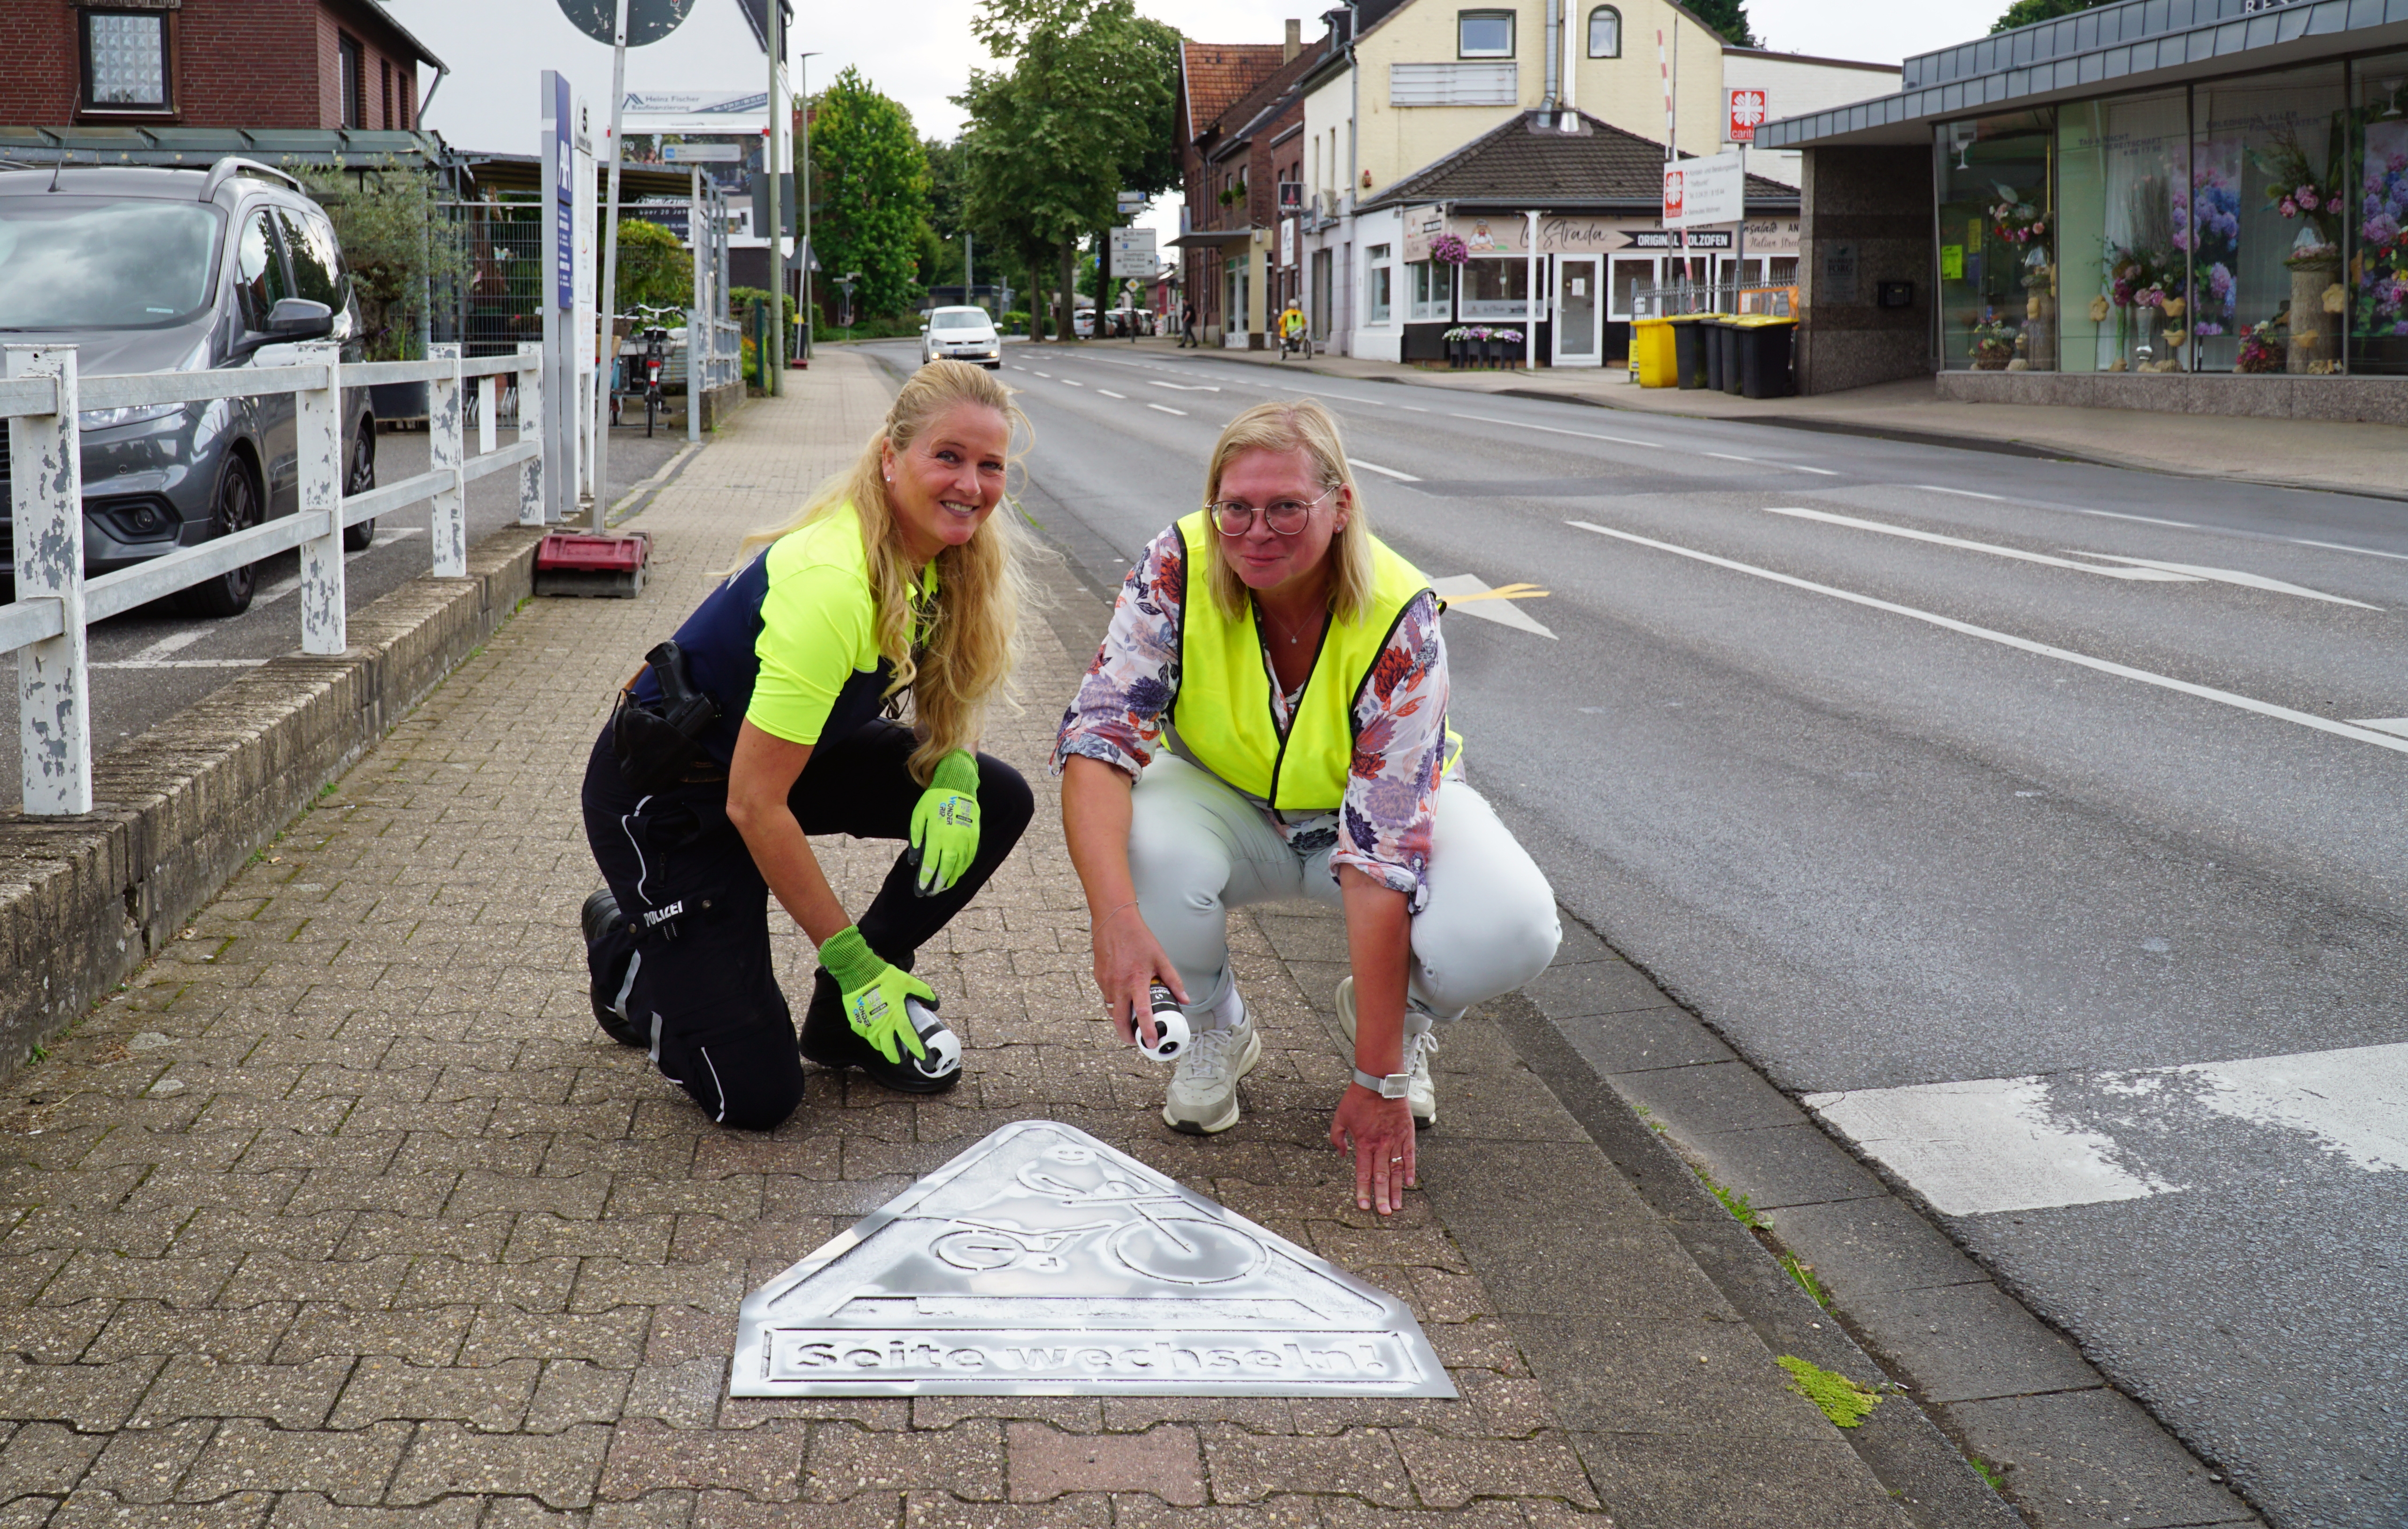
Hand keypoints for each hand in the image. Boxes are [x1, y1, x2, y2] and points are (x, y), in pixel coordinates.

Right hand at [819, 925, 936, 1063]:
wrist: (858, 973)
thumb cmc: (884, 978)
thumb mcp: (908, 983)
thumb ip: (923, 993)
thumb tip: (935, 1003)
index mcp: (896, 1018)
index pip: (910, 1040)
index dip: (918, 1051)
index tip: (924, 1060)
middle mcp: (882, 1027)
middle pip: (890, 1050)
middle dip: (896, 1057)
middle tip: (900, 1058)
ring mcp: (867, 1027)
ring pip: (876, 1045)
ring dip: (883, 1047)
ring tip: (888, 1045)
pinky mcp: (856, 1024)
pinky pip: (866, 1035)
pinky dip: (871, 1036)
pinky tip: (874, 1031)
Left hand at [907, 751, 981, 895]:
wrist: (957, 785)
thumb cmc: (934, 799)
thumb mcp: (918, 815)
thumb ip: (915, 837)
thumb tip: (915, 858)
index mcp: (936, 835)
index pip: (930, 863)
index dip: (926, 878)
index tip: (921, 889)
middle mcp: (952, 840)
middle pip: (946, 869)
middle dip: (939, 883)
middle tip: (932, 892)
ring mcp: (965, 839)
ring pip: (960, 865)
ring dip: (952, 878)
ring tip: (945, 886)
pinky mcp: (974, 835)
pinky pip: (970, 857)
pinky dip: (964, 867)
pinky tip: (958, 872)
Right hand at [1091, 901, 1185, 1047]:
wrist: (1114, 922)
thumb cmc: (1139, 939)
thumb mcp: (1161, 958)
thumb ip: (1173, 980)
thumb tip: (1184, 998)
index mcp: (1137, 981)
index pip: (1142, 1013)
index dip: (1147, 1030)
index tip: (1151, 1042)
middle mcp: (1119, 984)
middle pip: (1120, 1020)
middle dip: (1127, 1035)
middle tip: (1135, 1041)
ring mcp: (1106, 982)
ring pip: (1111, 1009)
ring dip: (1120, 1018)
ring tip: (1130, 1019)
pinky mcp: (1098, 978)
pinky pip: (1106, 996)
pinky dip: (1114, 1001)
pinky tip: (1122, 995)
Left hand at [1331, 1084, 1416, 1215]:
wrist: (1380, 1081)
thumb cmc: (1358, 1098)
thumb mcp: (1340, 1117)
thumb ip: (1337, 1137)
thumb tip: (1342, 1154)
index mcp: (1364, 1143)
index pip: (1363, 1173)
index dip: (1363, 1190)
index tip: (1364, 1206)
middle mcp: (1380, 1145)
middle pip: (1381, 1176)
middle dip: (1382, 1197)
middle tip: (1384, 1213)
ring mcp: (1395, 1140)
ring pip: (1396, 1170)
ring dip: (1396, 1189)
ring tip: (1397, 1206)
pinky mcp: (1407, 1133)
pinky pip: (1410, 1155)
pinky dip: (1410, 1169)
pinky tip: (1409, 1183)